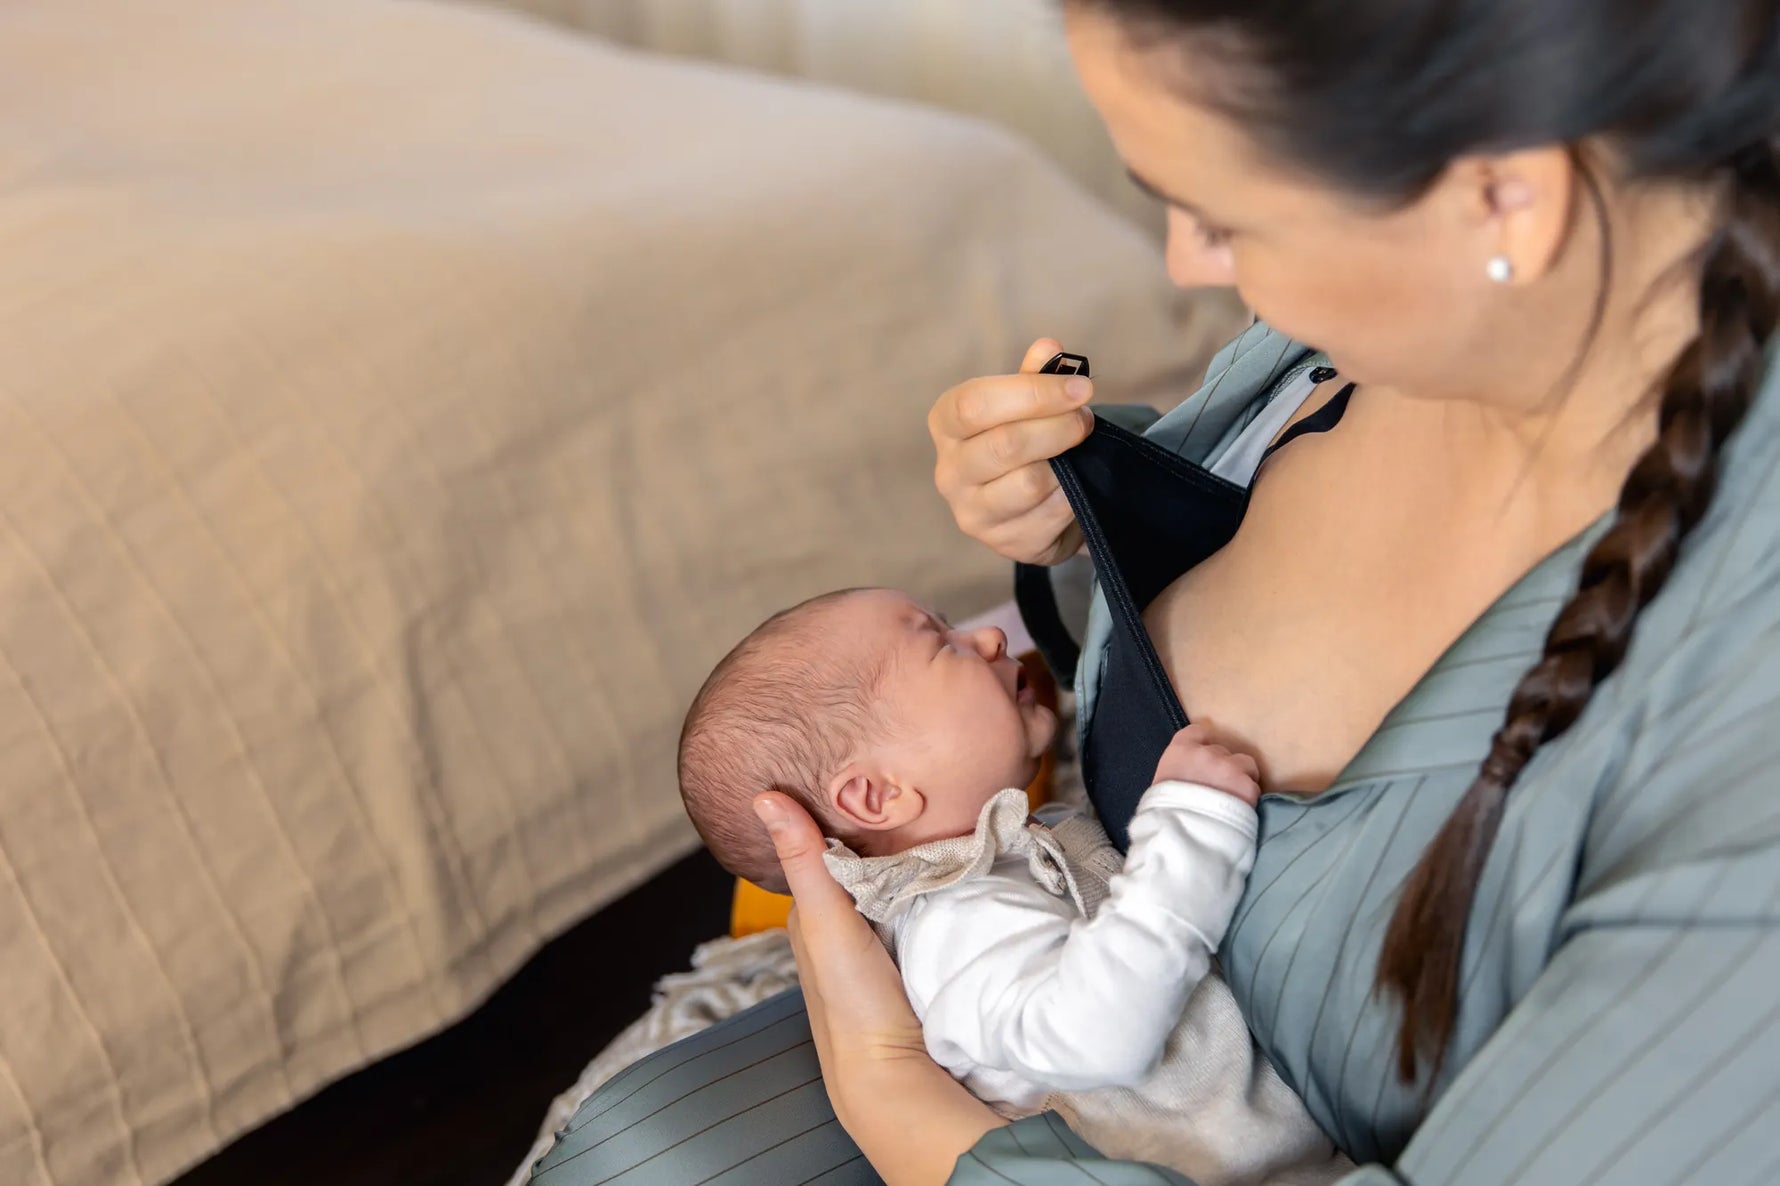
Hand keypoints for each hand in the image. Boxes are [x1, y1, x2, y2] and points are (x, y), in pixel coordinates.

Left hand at [752, 794, 935, 1113]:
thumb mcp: (824, 922)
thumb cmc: (850, 1001)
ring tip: (942, 814)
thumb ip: (805, 861)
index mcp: (813, 916)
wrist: (897, 1075)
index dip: (848, 814)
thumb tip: (764, 796)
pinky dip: (933, 885)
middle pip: (864, 864)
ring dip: (914, 858)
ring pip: (894, 884)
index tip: (873, 773)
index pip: (828, 848)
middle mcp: (841, 927)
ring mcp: (879, 944)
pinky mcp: (915, 957)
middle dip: (885, 833)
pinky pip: (922, 907)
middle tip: (919, 787)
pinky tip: (954, 867)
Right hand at [929, 337, 1094, 564]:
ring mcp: (972, 513)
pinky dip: (1073, 495)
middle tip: (1086, 419)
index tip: (1080, 387)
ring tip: (1080, 451)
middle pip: (1006, 444)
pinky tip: (1076, 483)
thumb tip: (1049, 349)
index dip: (1034, 392)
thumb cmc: (1021, 440)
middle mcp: (949, 471)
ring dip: (1068, 463)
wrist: (1028, 505)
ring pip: (1030, 482)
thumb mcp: (1022, 403)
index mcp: (946, 423)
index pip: (976, 403)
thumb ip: (1034, 376)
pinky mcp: (1004, 542)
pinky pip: (1050, 514)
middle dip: (1059, 427)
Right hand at [1153, 724, 1261, 805]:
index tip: (1205, 758)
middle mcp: (1207, 752)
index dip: (1204, 744)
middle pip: (1223, 751)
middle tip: (1217, 789)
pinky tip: (1238, 811)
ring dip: (1240, 778)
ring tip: (1232, 799)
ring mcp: (1229, 767)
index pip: (1198, 732)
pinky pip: (1253, 787)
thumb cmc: (1164, 813)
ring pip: (1245, 765)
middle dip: (1222, 767)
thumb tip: (1191, 773)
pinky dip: (1248, 798)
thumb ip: (1180, 770)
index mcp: (1180, 749)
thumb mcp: (1163, 784)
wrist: (1182, 835)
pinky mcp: (1247, 786)